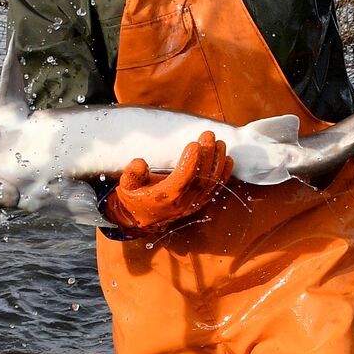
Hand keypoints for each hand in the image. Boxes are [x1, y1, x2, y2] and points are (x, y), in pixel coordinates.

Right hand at [103, 131, 232, 232]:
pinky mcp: (199, 203)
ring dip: (217, 162)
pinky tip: (227, 159)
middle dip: (207, 156)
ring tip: (220, 143)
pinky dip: (223, 174)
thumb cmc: (134, 198)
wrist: (140, 218)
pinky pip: (215, 189)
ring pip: (210, 184)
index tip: (194, 144)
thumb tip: (140, 163)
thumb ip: (131, 174)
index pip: (181, 180)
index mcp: (165, 198)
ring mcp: (193, 204)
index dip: (190, 162)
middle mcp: (182, 203)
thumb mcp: (126, 186)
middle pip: (200, 179)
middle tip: (209, 136)